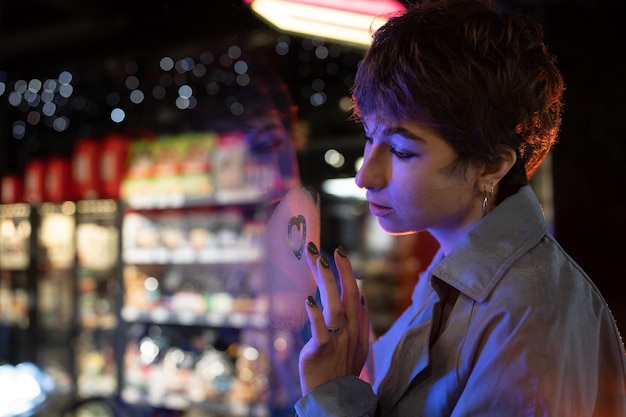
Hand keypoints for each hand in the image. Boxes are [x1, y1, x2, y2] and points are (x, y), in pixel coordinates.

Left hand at [298, 242, 369, 394]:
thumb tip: (360, 293)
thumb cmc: (341, 368)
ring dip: (328, 282)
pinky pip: (321, 331)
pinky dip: (316, 315)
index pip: (353, 293)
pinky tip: (309, 300)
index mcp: (358, 326)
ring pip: (336, 306)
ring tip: (320, 261)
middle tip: (334, 249)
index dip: (346, 272)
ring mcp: (338, 340)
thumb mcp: (354, 341)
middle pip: (349, 295)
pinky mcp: (322, 351)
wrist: (334, 398)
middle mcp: (351, 331)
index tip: (338, 252)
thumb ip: (358, 318)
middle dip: (343, 270)